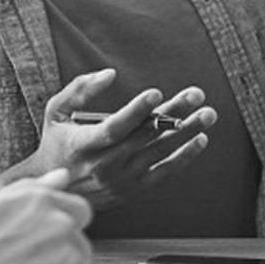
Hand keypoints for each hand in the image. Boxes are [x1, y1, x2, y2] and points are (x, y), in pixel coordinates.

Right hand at [31, 68, 215, 209]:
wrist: (56, 188)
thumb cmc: (57, 142)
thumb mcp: (56, 111)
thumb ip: (79, 89)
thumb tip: (111, 74)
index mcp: (84, 145)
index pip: (115, 128)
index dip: (137, 111)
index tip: (157, 93)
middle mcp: (104, 166)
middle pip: (146, 137)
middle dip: (174, 113)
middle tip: (197, 94)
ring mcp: (121, 180)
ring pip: (160, 153)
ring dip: (187, 132)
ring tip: (208, 114)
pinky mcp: (133, 190)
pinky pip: (164, 173)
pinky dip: (184, 157)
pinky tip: (200, 139)